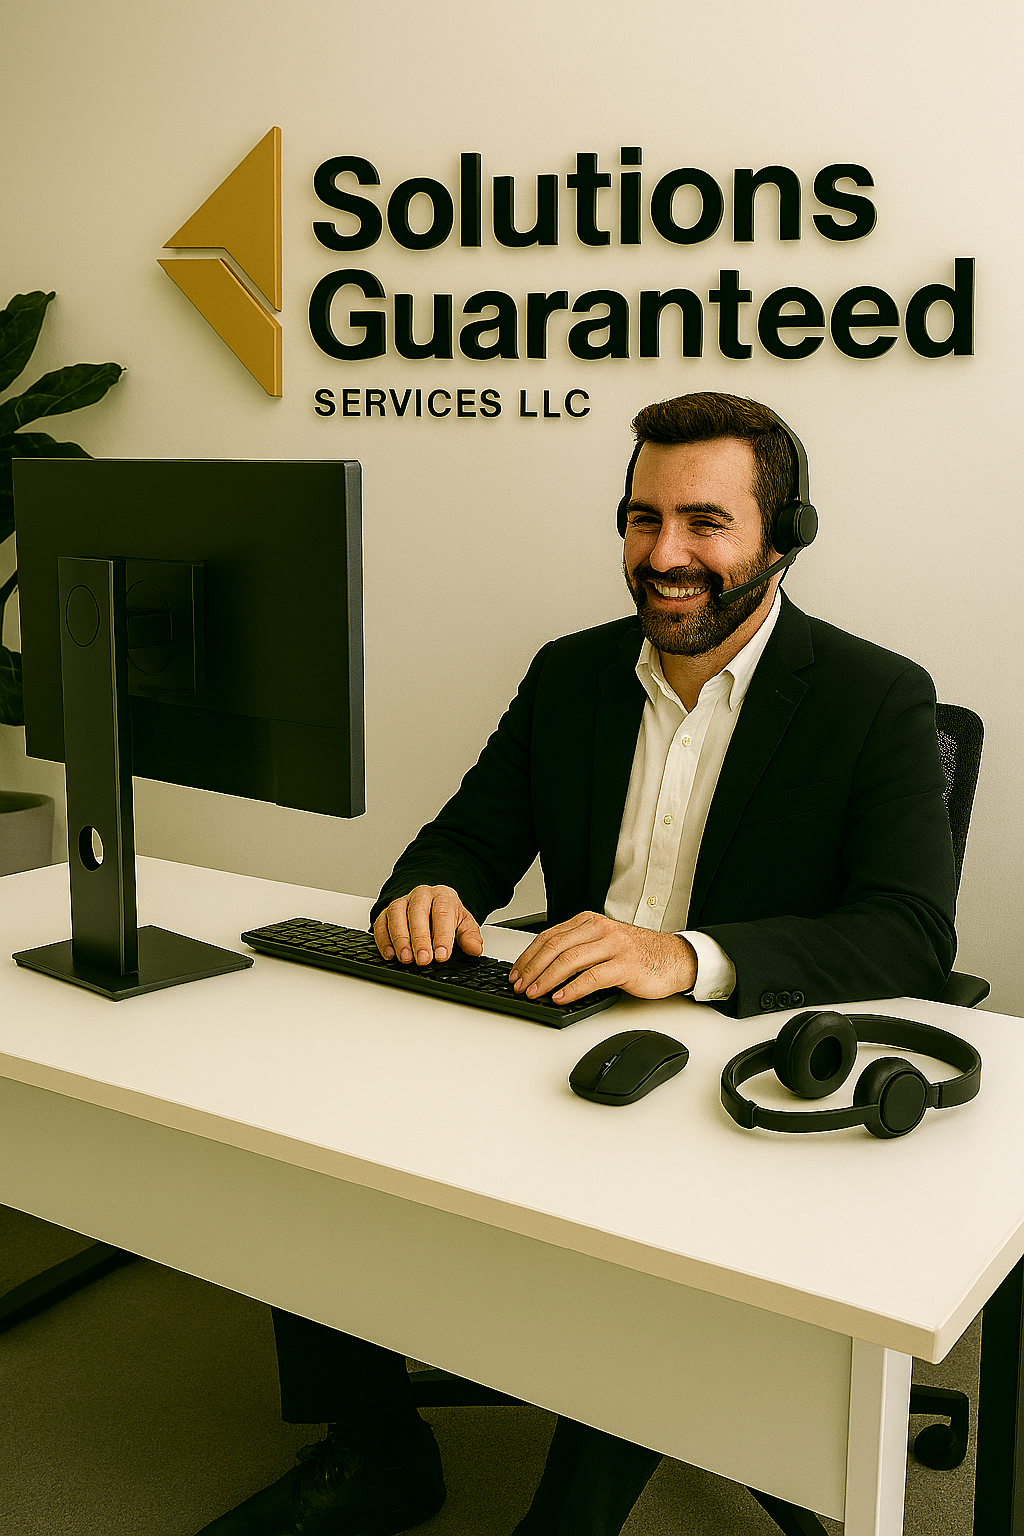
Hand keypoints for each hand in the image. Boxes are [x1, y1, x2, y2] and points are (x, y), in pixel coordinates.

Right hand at [373, 884, 482, 965]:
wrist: (432, 903)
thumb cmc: (447, 915)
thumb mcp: (464, 923)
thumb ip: (470, 936)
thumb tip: (475, 949)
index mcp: (442, 896)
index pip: (442, 912)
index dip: (442, 935)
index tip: (442, 955)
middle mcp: (421, 896)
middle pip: (418, 912)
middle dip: (420, 938)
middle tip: (423, 959)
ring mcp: (402, 902)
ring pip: (396, 914)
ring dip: (400, 939)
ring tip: (405, 959)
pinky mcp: (386, 912)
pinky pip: (381, 923)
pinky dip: (383, 940)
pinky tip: (390, 954)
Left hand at [509, 911, 697, 1004]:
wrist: (674, 958)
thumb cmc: (638, 954)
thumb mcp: (603, 943)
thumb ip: (578, 949)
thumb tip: (543, 969)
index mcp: (590, 921)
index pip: (549, 936)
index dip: (528, 956)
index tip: (516, 973)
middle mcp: (600, 929)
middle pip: (555, 947)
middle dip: (532, 968)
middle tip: (520, 986)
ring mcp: (614, 945)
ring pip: (570, 960)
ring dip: (547, 978)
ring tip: (535, 993)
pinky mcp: (625, 965)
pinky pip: (592, 977)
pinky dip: (572, 989)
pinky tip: (560, 997)